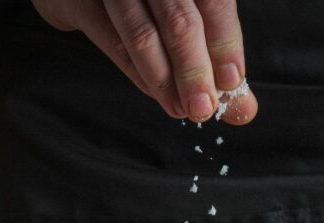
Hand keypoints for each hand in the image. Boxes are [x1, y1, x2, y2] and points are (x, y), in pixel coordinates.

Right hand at [32, 0, 257, 123]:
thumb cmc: (147, 0)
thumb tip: (243, 107)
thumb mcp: (189, 11)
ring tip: (182, 109)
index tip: (232, 82)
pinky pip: (113, 43)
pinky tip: (157, 94)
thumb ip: (217, 54)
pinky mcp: (80, 1)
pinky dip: (138, 73)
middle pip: (180, 21)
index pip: (214, 2)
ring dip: (165, 81)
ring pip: (143, 35)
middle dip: (195, 71)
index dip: (225, 44)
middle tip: (204, 108)